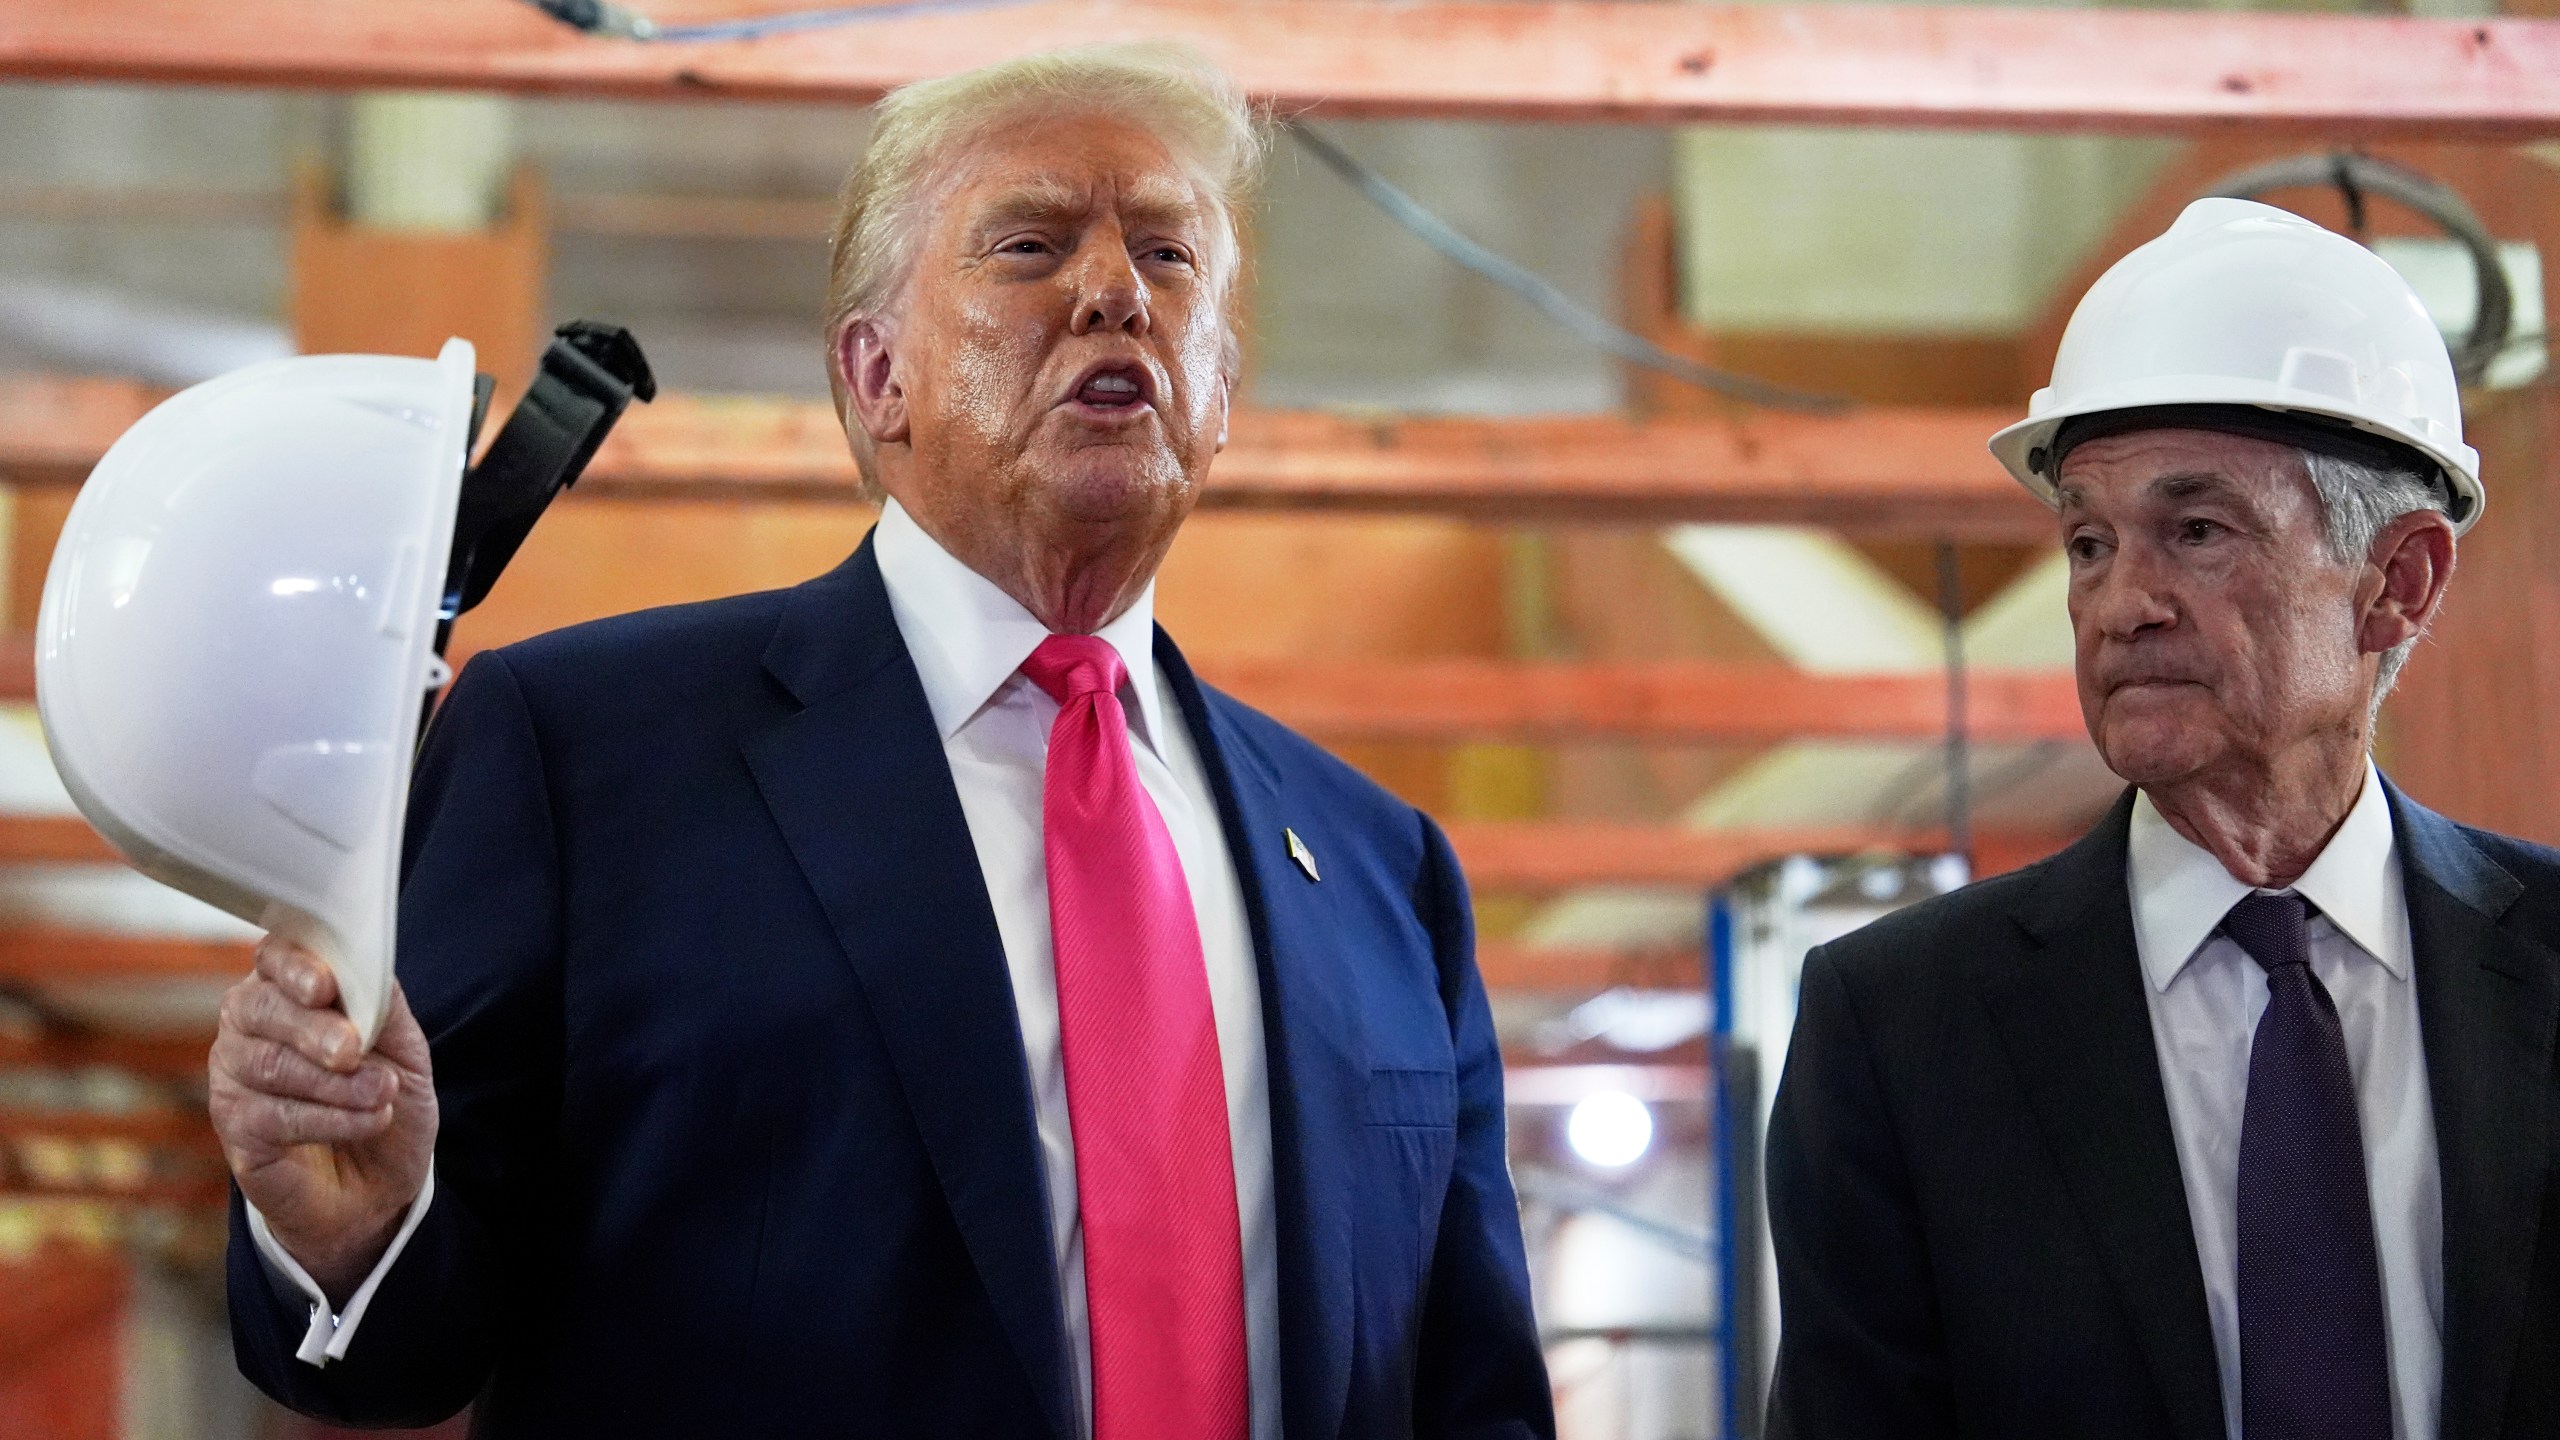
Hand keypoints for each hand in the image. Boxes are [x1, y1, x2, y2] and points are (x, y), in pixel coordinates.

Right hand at [210, 935, 437, 1306]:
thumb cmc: (384, 1096)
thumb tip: (371, 969)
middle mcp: (249, 1025)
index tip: (325, 986)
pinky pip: (271, 1116)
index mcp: (289, 988)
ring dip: (334, 1083)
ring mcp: (234, 1076)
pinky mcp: (235, 1128)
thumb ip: (384, 1005)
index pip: (274, 957)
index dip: (295, 967)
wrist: (380, 1182)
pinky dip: (330, 1119)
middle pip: (259, 1007)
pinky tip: (369, 1121)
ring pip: (267, 1064)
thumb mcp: (404, 1048)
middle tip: (354, 1050)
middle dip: (312, 1028)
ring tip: (384, 1094)